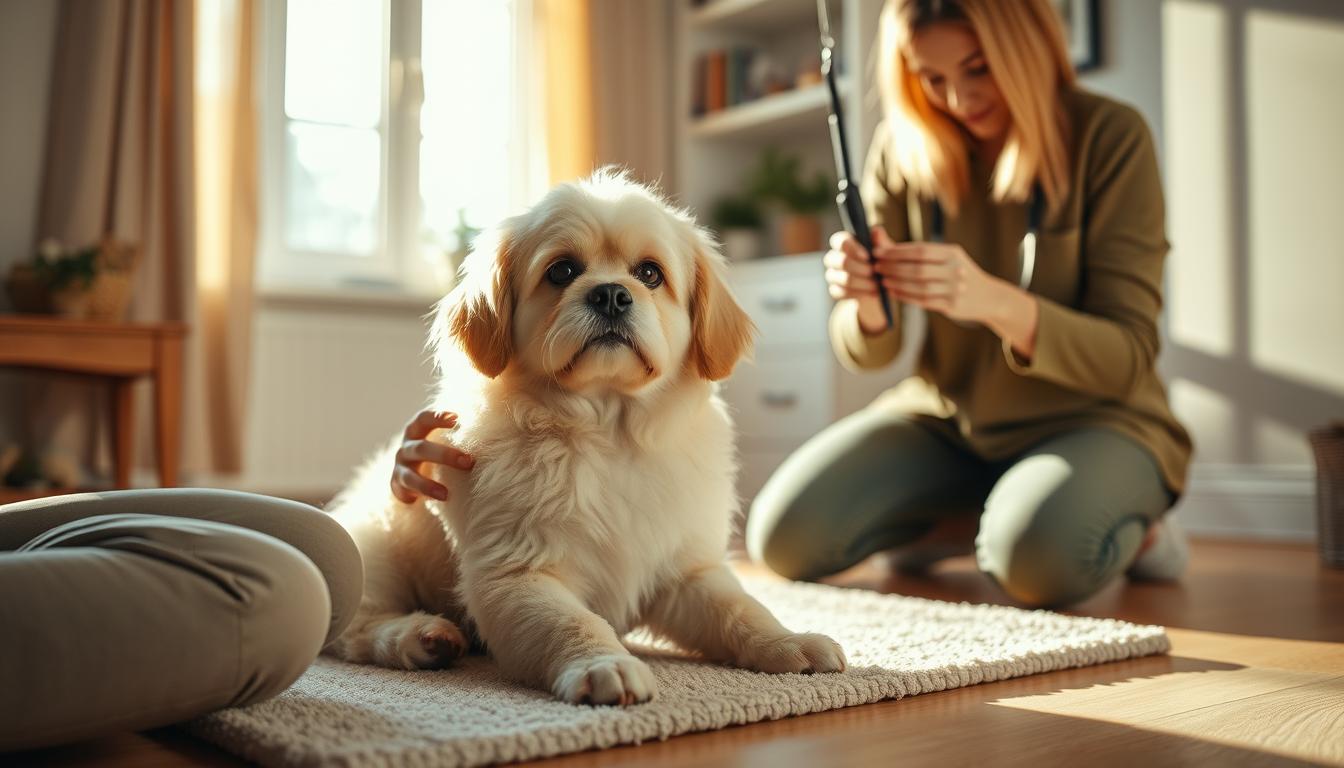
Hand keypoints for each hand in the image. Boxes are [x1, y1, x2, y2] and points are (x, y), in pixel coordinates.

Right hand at [390, 409, 474, 503]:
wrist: (411, 472)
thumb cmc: (435, 450)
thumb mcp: (441, 437)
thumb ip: (458, 432)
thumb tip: (494, 428)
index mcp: (416, 430)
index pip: (424, 419)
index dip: (438, 417)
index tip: (457, 418)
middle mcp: (406, 448)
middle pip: (421, 448)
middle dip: (445, 456)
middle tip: (469, 462)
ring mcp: (400, 468)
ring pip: (410, 476)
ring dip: (428, 485)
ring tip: (446, 495)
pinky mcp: (398, 486)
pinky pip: (405, 493)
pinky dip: (417, 497)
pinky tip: (434, 502)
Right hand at [823, 226, 896, 333]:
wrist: (881, 285)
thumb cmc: (882, 262)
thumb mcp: (885, 251)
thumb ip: (880, 241)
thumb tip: (876, 231)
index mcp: (845, 243)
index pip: (840, 241)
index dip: (852, 248)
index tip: (867, 256)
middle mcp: (834, 257)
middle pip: (841, 261)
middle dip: (860, 268)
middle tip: (874, 272)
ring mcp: (833, 274)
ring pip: (843, 279)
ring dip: (863, 283)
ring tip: (877, 285)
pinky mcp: (835, 290)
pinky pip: (842, 293)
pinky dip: (860, 294)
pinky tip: (872, 294)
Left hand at [875, 241, 1005, 324]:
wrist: (988, 297)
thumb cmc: (956, 273)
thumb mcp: (943, 257)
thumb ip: (913, 250)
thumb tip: (880, 237)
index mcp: (952, 253)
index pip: (920, 250)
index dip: (896, 251)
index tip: (877, 252)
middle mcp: (955, 269)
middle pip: (918, 268)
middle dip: (894, 267)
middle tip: (876, 267)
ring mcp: (955, 288)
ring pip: (920, 286)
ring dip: (897, 283)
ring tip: (882, 280)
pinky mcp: (952, 305)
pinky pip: (924, 301)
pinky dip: (906, 296)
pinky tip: (893, 292)